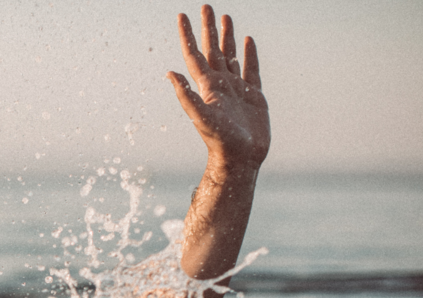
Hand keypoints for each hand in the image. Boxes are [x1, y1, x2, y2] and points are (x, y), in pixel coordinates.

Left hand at [168, 5, 269, 171]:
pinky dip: (248, 54)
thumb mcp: (201, 117)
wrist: (241, 158)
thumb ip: (186, 96)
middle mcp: (219, 85)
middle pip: (212, 49)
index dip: (187, 36)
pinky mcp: (253, 96)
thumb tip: (169, 73)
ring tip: (225, 17)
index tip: (182, 16)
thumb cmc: (220, 141)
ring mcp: (236, 89)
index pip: (195, 55)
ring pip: (230, 56)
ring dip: (226, 37)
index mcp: (206, 87)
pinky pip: (250, 69)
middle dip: (208, 28)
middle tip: (206, 6)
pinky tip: (247, 41)